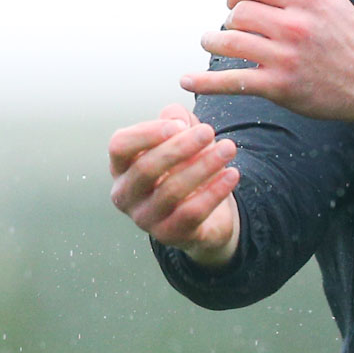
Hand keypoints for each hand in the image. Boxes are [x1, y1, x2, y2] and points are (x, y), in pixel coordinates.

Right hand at [108, 103, 240, 267]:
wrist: (204, 210)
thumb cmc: (184, 165)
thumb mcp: (181, 137)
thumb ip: (176, 120)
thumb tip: (176, 117)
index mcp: (121, 166)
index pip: (120, 146)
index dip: (147, 133)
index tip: (179, 124)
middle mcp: (125, 194)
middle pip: (146, 168)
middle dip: (180, 147)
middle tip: (209, 131)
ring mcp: (144, 218)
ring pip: (171, 191)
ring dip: (203, 166)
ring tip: (229, 148)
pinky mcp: (168, 235)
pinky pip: (192, 213)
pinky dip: (214, 192)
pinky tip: (233, 174)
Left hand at [180, 0, 353, 149]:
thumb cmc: (349, 36)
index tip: (236, 1)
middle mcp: (297, 24)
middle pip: (238, 11)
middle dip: (228, 16)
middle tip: (231, 25)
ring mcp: (287, 57)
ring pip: (229, 41)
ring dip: (213, 41)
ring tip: (212, 42)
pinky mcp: (280, 87)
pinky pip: (232, 81)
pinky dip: (205, 83)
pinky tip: (187, 81)